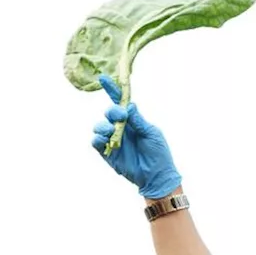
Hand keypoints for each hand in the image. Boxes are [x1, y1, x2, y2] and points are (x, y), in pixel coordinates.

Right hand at [91, 75, 182, 199]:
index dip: (112, 90)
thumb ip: (138, 120)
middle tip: (121, 116)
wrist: (157, 176)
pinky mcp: (107, 153)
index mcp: (133, 121)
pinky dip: (97, 139)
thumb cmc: (158, 153)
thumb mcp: (152, 133)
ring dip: (103, 126)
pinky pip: (96, 143)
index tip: (103, 78)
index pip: (121, 103)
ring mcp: (113, 140)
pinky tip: (103, 139)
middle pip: (109, 113)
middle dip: (112, 111)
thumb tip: (129, 105)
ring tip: (111, 131)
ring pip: (99, 127)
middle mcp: (121, 128)